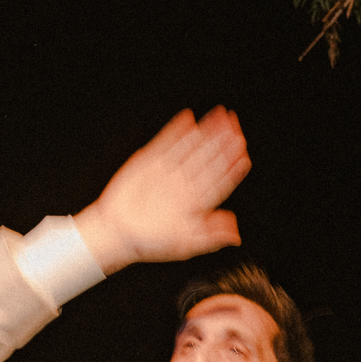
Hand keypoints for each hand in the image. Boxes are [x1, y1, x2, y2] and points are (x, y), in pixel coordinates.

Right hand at [75, 108, 249, 275]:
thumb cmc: (150, 243)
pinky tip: (188, 119)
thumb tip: (236, 235)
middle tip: (235, 126)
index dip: (231, 167)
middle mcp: (185, 185)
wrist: (117, 233)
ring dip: (205, 132)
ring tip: (220, 116)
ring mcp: (168, 172)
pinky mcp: (149, 162)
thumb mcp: (185, 245)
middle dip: (222, 143)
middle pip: (208, 160)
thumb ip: (210, 236)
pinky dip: (176, 131)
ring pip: (191, 148)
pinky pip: (166, 143)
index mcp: (196, 204)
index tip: (243, 153)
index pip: (219, 182)